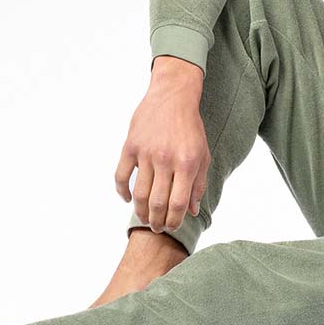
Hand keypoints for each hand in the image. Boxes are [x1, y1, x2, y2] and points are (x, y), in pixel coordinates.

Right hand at [115, 56, 208, 233]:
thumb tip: (192, 211)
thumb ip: (199, 184)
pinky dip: (122, 192)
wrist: (172, 96)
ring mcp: (146, 153)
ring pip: (139, 193)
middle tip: (157, 228)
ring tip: (144, 219)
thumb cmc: (191, 127)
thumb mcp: (202, 154)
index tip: (172, 227)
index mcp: (187, 163)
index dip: (175, 221)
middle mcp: (166, 160)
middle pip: (157, 203)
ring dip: (140, 212)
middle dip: (157, 222)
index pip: (179, 204)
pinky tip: (127, 199)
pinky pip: (120, 176)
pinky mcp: (130, 146)